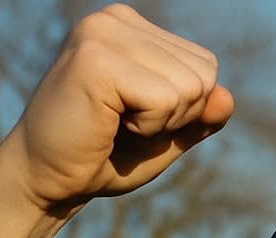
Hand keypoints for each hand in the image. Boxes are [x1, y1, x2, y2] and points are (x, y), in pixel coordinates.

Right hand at [0, 4, 232, 237]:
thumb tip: (227, 97)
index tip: (135, 117)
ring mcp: (102, 33)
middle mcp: (115, 19)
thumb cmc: (105, 157)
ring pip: (190, 88)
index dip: (185, 110)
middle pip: (204, 75)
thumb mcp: (167, 135)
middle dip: (176, 116)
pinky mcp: (94, 58)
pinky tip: (107, 123)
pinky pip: (165, 100)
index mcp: (132, 28)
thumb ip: (201, 116)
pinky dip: (148, 126)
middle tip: (124, 125)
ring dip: (160, 122)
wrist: (49, 180)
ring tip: (114, 122)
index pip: (207, 67)